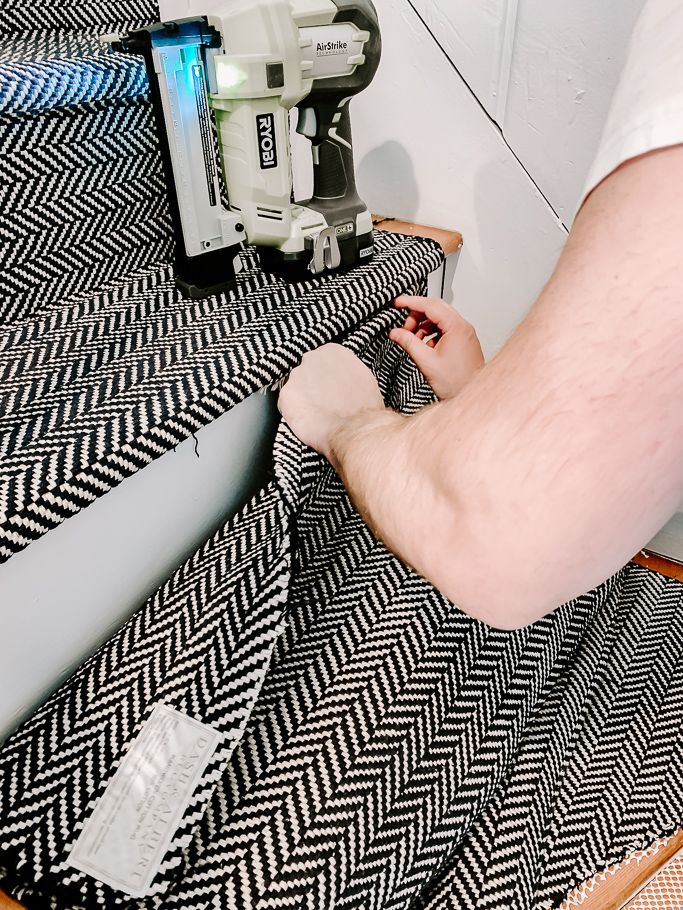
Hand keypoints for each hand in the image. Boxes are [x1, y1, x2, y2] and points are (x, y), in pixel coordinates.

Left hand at [278, 344, 385, 458]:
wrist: (354, 427)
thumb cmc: (364, 407)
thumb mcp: (364, 379)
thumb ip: (347, 373)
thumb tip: (343, 380)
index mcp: (332, 351)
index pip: (323, 362)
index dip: (327, 379)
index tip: (331, 390)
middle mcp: (311, 358)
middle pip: (307, 373)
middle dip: (313, 387)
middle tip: (324, 404)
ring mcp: (296, 376)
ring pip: (296, 389)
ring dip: (304, 400)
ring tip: (318, 415)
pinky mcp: (285, 396)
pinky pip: (286, 406)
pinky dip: (294, 414)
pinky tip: (309, 422)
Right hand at [390, 295, 483, 399]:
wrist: (471, 396)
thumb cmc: (456, 383)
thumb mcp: (426, 361)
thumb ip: (408, 343)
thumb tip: (395, 333)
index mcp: (456, 327)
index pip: (430, 305)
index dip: (411, 302)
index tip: (398, 302)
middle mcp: (463, 327)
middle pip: (436, 309)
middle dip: (417, 315)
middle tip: (404, 327)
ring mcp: (465, 334)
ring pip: (440, 319)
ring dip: (424, 325)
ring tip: (414, 340)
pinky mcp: (464, 342)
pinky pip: (445, 329)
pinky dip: (432, 333)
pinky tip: (425, 347)